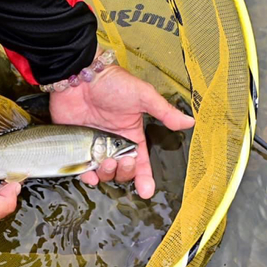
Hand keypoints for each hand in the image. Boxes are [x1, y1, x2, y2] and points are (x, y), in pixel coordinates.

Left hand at [50, 64, 193, 198]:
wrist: (80, 76)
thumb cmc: (112, 83)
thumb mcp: (143, 96)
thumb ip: (164, 112)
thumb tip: (190, 121)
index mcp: (131, 134)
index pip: (141, 162)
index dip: (145, 178)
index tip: (147, 191)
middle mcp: (113, 143)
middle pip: (123, 170)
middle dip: (125, 173)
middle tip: (122, 162)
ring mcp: (95, 146)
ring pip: (104, 172)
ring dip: (108, 174)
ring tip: (107, 163)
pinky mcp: (77, 145)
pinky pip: (83, 168)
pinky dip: (87, 176)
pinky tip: (91, 174)